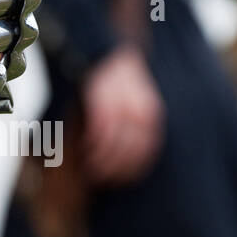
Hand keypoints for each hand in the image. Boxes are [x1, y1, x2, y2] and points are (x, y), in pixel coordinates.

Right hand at [81, 43, 165, 184]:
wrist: (115, 56)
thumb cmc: (123, 90)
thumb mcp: (138, 109)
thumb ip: (135, 133)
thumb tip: (126, 161)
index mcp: (151, 117)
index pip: (146, 152)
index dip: (132, 170)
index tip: (119, 180)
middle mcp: (141, 113)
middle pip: (130, 151)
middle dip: (115, 168)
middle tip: (101, 178)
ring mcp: (123, 106)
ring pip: (114, 142)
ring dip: (101, 159)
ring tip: (91, 166)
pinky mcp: (104, 100)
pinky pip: (100, 129)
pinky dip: (92, 142)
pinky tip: (85, 148)